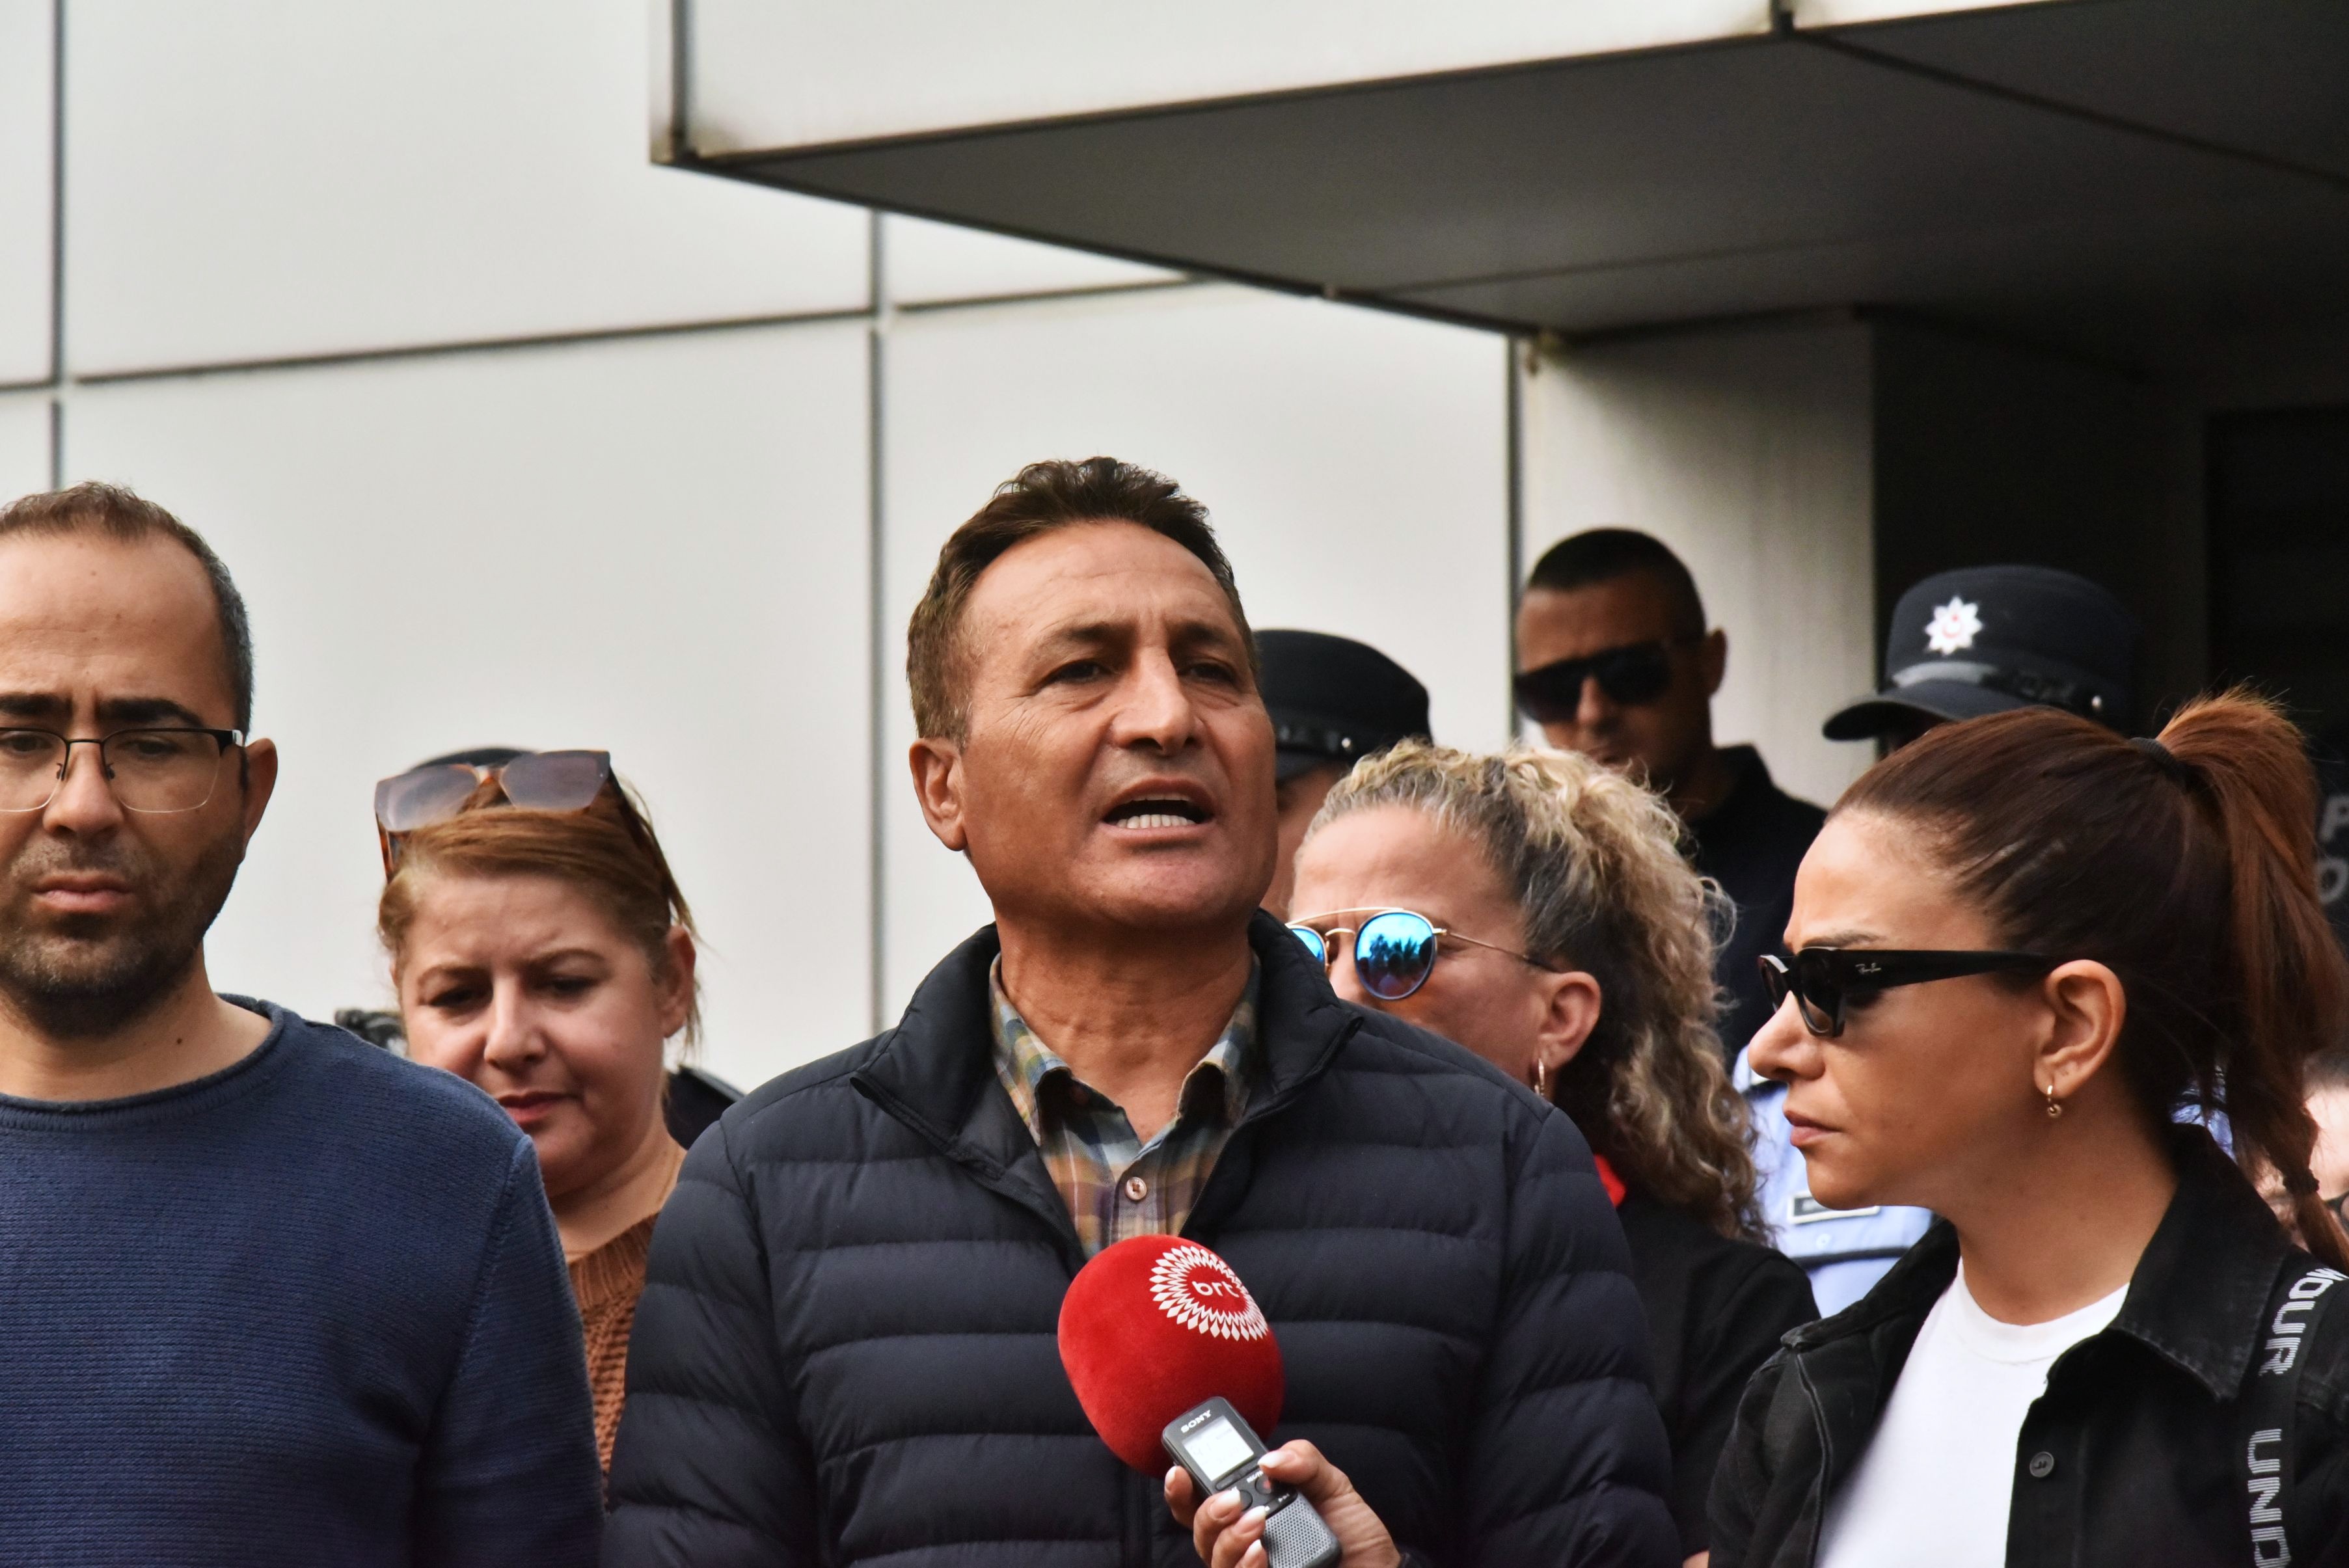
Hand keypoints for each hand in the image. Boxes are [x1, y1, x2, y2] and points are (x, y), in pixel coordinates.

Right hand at [1165, 1440, 1399, 1567]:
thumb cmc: (1354, 1534)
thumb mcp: (1333, 1485)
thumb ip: (1303, 1461)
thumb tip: (1268, 1458)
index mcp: (1251, 1512)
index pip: (1202, 1504)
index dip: (1181, 1491)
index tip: (1179, 1471)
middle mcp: (1245, 1544)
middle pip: (1200, 1532)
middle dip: (1207, 1512)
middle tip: (1233, 1499)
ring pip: (1214, 1560)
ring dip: (1227, 1538)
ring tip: (1257, 1523)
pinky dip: (1244, 1567)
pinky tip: (1259, 1554)